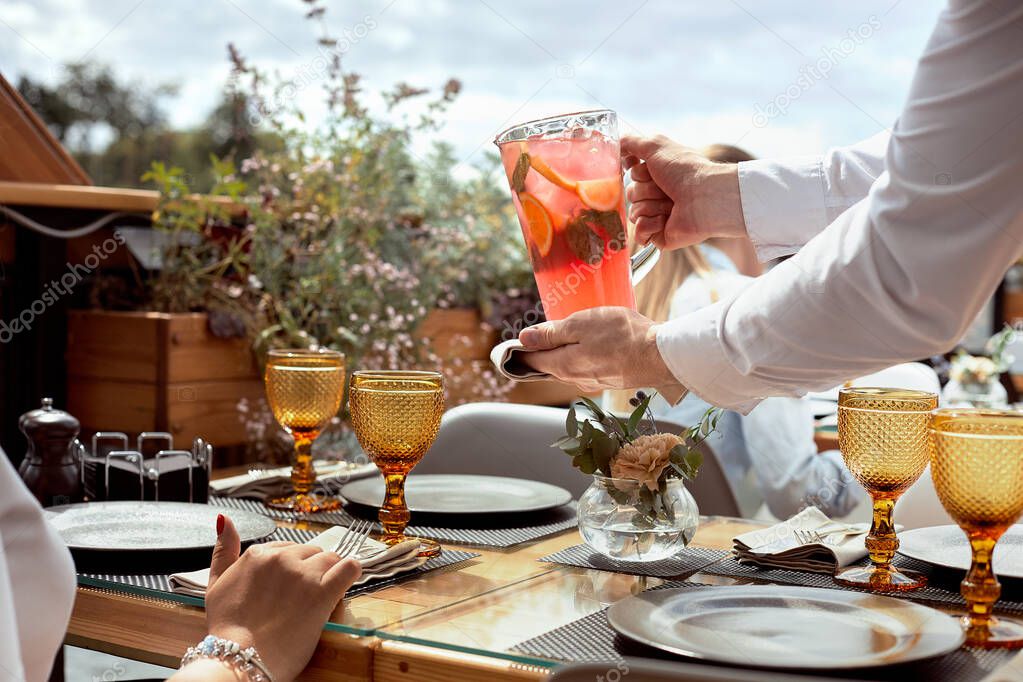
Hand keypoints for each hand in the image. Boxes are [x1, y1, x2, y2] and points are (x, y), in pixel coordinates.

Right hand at [195, 515, 360, 681]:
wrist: (240, 658)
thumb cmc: (227, 627)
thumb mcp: (215, 584)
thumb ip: (223, 550)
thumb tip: (224, 519)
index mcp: (258, 554)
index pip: (288, 547)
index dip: (292, 567)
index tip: (289, 587)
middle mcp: (281, 558)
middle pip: (311, 552)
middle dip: (310, 570)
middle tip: (302, 596)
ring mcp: (303, 574)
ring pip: (330, 559)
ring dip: (329, 574)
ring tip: (320, 595)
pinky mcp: (322, 592)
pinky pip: (349, 568)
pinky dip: (351, 572)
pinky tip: (348, 579)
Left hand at [517, 307, 679, 393]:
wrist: (661, 355)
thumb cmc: (622, 335)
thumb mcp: (581, 325)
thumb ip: (551, 333)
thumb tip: (523, 338)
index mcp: (563, 366)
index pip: (531, 361)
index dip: (519, 351)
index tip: (512, 343)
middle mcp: (575, 379)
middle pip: (548, 366)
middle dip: (539, 352)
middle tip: (532, 338)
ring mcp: (593, 381)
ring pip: (568, 367)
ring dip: (560, 354)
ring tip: (559, 338)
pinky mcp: (610, 378)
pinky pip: (586, 368)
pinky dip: (579, 357)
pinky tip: (586, 346)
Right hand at [621, 134, 745, 248]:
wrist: (705, 197)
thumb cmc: (685, 170)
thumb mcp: (655, 146)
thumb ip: (632, 142)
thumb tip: (616, 144)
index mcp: (659, 175)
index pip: (631, 176)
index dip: (638, 173)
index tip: (650, 170)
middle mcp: (659, 195)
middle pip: (630, 194)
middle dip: (645, 191)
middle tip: (665, 189)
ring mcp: (659, 216)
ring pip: (634, 213)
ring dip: (651, 206)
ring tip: (671, 205)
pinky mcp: (659, 236)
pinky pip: (638, 233)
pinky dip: (649, 225)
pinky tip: (665, 221)